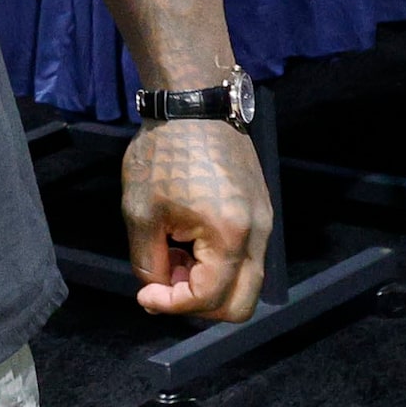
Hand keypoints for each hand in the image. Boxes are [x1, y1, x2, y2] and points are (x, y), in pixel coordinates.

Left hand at [121, 118, 270, 321]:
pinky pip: (246, 257)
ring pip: (246, 282)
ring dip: (209, 284)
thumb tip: (157, 289)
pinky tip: (189, 238)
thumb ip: (148, 262)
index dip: (172, 305)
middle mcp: (259, 232)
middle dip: (198, 304)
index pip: (208, 298)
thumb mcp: (140, 211)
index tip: (145, 293)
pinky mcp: (261, 209)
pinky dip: (219, 263)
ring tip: (175, 254)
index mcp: (230, 234)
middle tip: (166, 280)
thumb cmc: (164, 150)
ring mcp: (265, 220)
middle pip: (240, 305)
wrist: (193, 101)